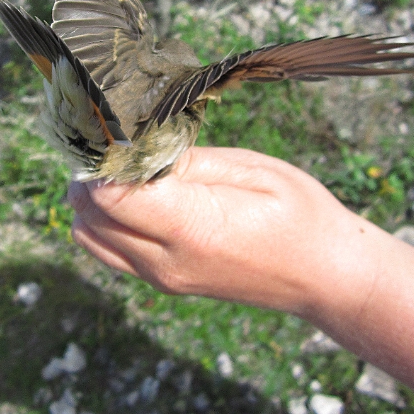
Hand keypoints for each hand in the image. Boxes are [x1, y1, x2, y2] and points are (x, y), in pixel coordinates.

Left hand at [68, 146, 379, 317]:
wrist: (324, 276)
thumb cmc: (298, 213)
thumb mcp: (248, 170)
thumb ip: (186, 162)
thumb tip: (135, 149)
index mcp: (190, 227)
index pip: (107, 195)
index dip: (101, 158)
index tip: (112, 130)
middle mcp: (166, 261)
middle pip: (89, 215)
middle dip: (91, 174)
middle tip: (114, 142)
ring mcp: (162, 278)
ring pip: (89, 237)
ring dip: (92, 200)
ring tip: (124, 169)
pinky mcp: (164, 283)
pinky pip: (109, 252)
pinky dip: (104, 223)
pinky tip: (133, 197)